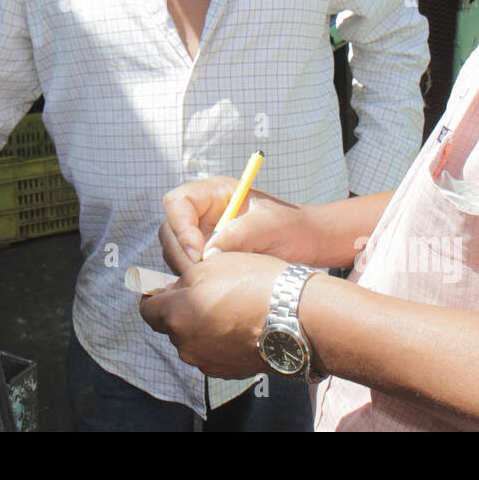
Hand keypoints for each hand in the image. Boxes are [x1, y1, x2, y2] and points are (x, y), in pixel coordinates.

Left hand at [139, 251, 287, 378]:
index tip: (168, 286)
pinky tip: (240, 324)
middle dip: (182, 309)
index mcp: (176, 316)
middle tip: (207, 291)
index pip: (147, 309)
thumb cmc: (253, 283)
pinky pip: (213, 352)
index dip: (156, 295)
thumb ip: (182, 279)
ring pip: (193, 339)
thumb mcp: (211, 265)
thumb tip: (172, 290)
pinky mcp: (228, 371)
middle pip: (171, 325)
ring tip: (229, 306)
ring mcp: (207, 361)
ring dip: (201, 324)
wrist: (296, 317)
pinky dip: (219, 339)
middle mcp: (186, 344)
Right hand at [157, 176, 315, 272]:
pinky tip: (216, 286)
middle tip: (202, 275)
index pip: (178, 203)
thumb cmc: (292, 227)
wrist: (307, 244)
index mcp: (215, 193)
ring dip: (187, 268)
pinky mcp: (206, 256)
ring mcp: (202, 235)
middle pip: (170, 229)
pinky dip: (195, 278)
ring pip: (175, 251)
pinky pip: (188, 267)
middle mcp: (203, 212)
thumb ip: (238, 234)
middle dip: (182, 253)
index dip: (181, 227)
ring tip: (215, 280)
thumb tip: (208, 254)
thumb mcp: (268, 226)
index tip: (199, 253)